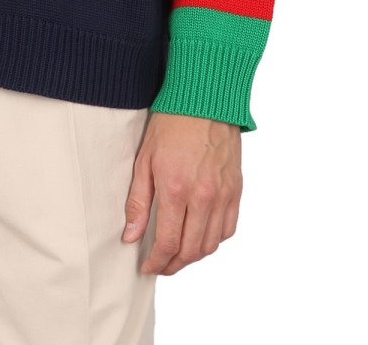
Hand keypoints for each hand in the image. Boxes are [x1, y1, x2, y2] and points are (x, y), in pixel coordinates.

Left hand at [122, 110, 241, 275]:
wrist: (203, 101)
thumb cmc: (170, 125)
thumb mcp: (144, 160)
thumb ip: (139, 202)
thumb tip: (132, 236)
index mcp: (176, 189)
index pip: (169, 242)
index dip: (157, 261)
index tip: (147, 266)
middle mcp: (203, 197)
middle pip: (191, 250)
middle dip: (174, 264)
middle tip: (161, 265)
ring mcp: (223, 195)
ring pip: (211, 244)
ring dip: (194, 256)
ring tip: (178, 255)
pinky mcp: (236, 190)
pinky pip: (229, 228)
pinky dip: (214, 240)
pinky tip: (201, 237)